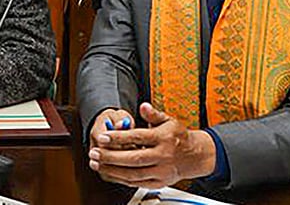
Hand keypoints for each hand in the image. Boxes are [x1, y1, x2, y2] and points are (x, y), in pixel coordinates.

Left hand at [88, 102, 215, 188]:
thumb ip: (153, 114)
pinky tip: (109, 172)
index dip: (118, 137)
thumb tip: (143, 106)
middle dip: (111, 156)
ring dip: (112, 169)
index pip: (138, 137)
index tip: (102, 136)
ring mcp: (161, 171)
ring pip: (133, 173)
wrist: (194, 156)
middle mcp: (163, 156)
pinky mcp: (159, 182)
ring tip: (96, 163)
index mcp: (163, 138)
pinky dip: (121, 178)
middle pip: (133, 158)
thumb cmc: (177, 137)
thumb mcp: (168, 120)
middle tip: (95, 152)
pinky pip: (137, 182)